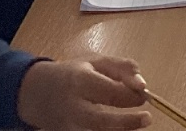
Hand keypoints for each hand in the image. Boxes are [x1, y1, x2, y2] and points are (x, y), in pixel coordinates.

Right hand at [16, 56, 147, 130]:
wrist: (38, 93)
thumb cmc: (73, 74)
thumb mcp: (96, 62)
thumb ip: (122, 68)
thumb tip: (142, 84)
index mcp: (79, 81)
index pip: (110, 91)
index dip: (131, 94)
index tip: (145, 93)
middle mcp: (72, 107)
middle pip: (101, 122)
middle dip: (127, 123)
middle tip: (147, 118)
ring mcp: (68, 126)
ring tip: (134, 125)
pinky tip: (117, 128)